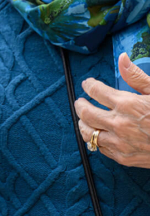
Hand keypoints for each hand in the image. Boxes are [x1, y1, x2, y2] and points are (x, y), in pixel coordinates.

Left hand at [75, 52, 149, 167]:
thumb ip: (136, 76)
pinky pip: (100, 148)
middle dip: (80, 105)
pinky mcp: (124, 157)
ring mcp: (120, 142)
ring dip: (83, 123)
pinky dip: (96, 139)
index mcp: (127, 104)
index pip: (95, 90)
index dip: (88, 85)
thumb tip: (122, 58)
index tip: (88, 84)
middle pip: (85, 113)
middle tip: (81, 101)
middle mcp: (119, 123)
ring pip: (88, 132)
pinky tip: (99, 134)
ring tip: (85, 118)